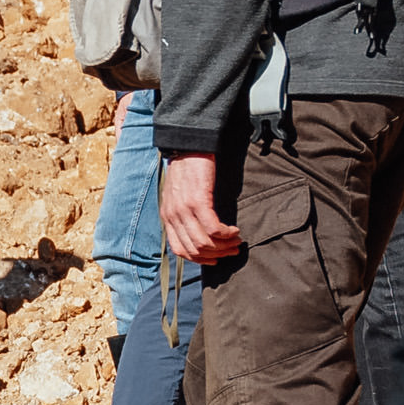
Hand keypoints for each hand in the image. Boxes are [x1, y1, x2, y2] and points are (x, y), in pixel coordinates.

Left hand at [159, 151, 233, 268]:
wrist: (189, 145)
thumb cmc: (188, 169)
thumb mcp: (179, 196)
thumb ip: (184, 215)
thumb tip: (199, 233)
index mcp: (167, 217)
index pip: (180, 250)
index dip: (200, 259)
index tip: (215, 258)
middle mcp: (173, 216)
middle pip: (194, 250)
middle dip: (216, 254)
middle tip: (232, 250)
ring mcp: (184, 209)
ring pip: (204, 242)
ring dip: (224, 246)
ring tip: (236, 241)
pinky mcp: (198, 200)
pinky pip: (213, 228)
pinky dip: (226, 234)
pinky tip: (234, 230)